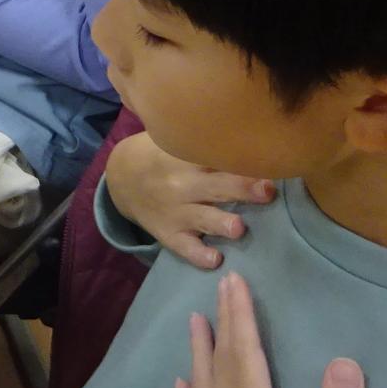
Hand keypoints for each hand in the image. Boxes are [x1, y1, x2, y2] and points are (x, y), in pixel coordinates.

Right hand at [105, 131, 275, 268]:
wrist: (120, 180)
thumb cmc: (160, 156)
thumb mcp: (173, 140)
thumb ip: (206, 139)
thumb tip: (250, 128)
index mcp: (185, 157)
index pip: (214, 156)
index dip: (239, 157)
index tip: (266, 158)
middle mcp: (182, 184)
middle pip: (215, 186)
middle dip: (242, 188)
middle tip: (266, 191)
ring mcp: (175, 211)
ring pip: (201, 218)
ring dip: (220, 223)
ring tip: (237, 228)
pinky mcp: (168, 234)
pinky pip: (184, 247)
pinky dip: (198, 254)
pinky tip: (213, 259)